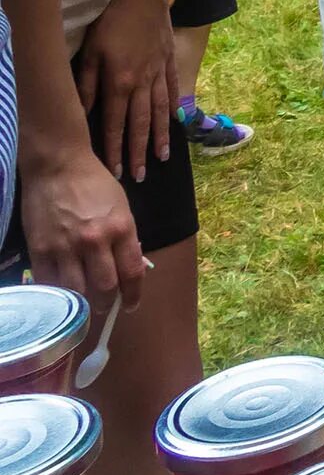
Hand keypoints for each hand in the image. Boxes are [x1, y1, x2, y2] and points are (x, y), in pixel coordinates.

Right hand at [19, 149, 144, 311]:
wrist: (58, 166)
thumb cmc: (95, 184)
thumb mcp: (122, 208)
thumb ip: (126, 239)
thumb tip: (130, 269)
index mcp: (121, 228)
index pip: (132, 273)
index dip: (133, 295)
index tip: (131, 305)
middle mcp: (95, 240)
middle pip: (104, 288)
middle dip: (107, 305)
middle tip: (104, 309)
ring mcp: (65, 246)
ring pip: (76, 291)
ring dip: (81, 305)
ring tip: (83, 306)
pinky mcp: (40, 249)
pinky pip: (49, 283)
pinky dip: (56, 294)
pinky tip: (61, 296)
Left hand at [75, 0, 176, 181]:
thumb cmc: (112, 21)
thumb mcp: (91, 51)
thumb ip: (87, 84)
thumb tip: (82, 113)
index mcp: (120, 82)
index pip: (116, 123)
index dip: (115, 148)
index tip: (115, 171)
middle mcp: (143, 84)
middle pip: (140, 124)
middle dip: (138, 152)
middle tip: (138, 176)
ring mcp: (160, 75)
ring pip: (159, 113)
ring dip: (159, 137)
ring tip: (160, 158)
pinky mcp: (170, 64)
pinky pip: (173, 91)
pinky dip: (174, 109)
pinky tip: (175, 123)